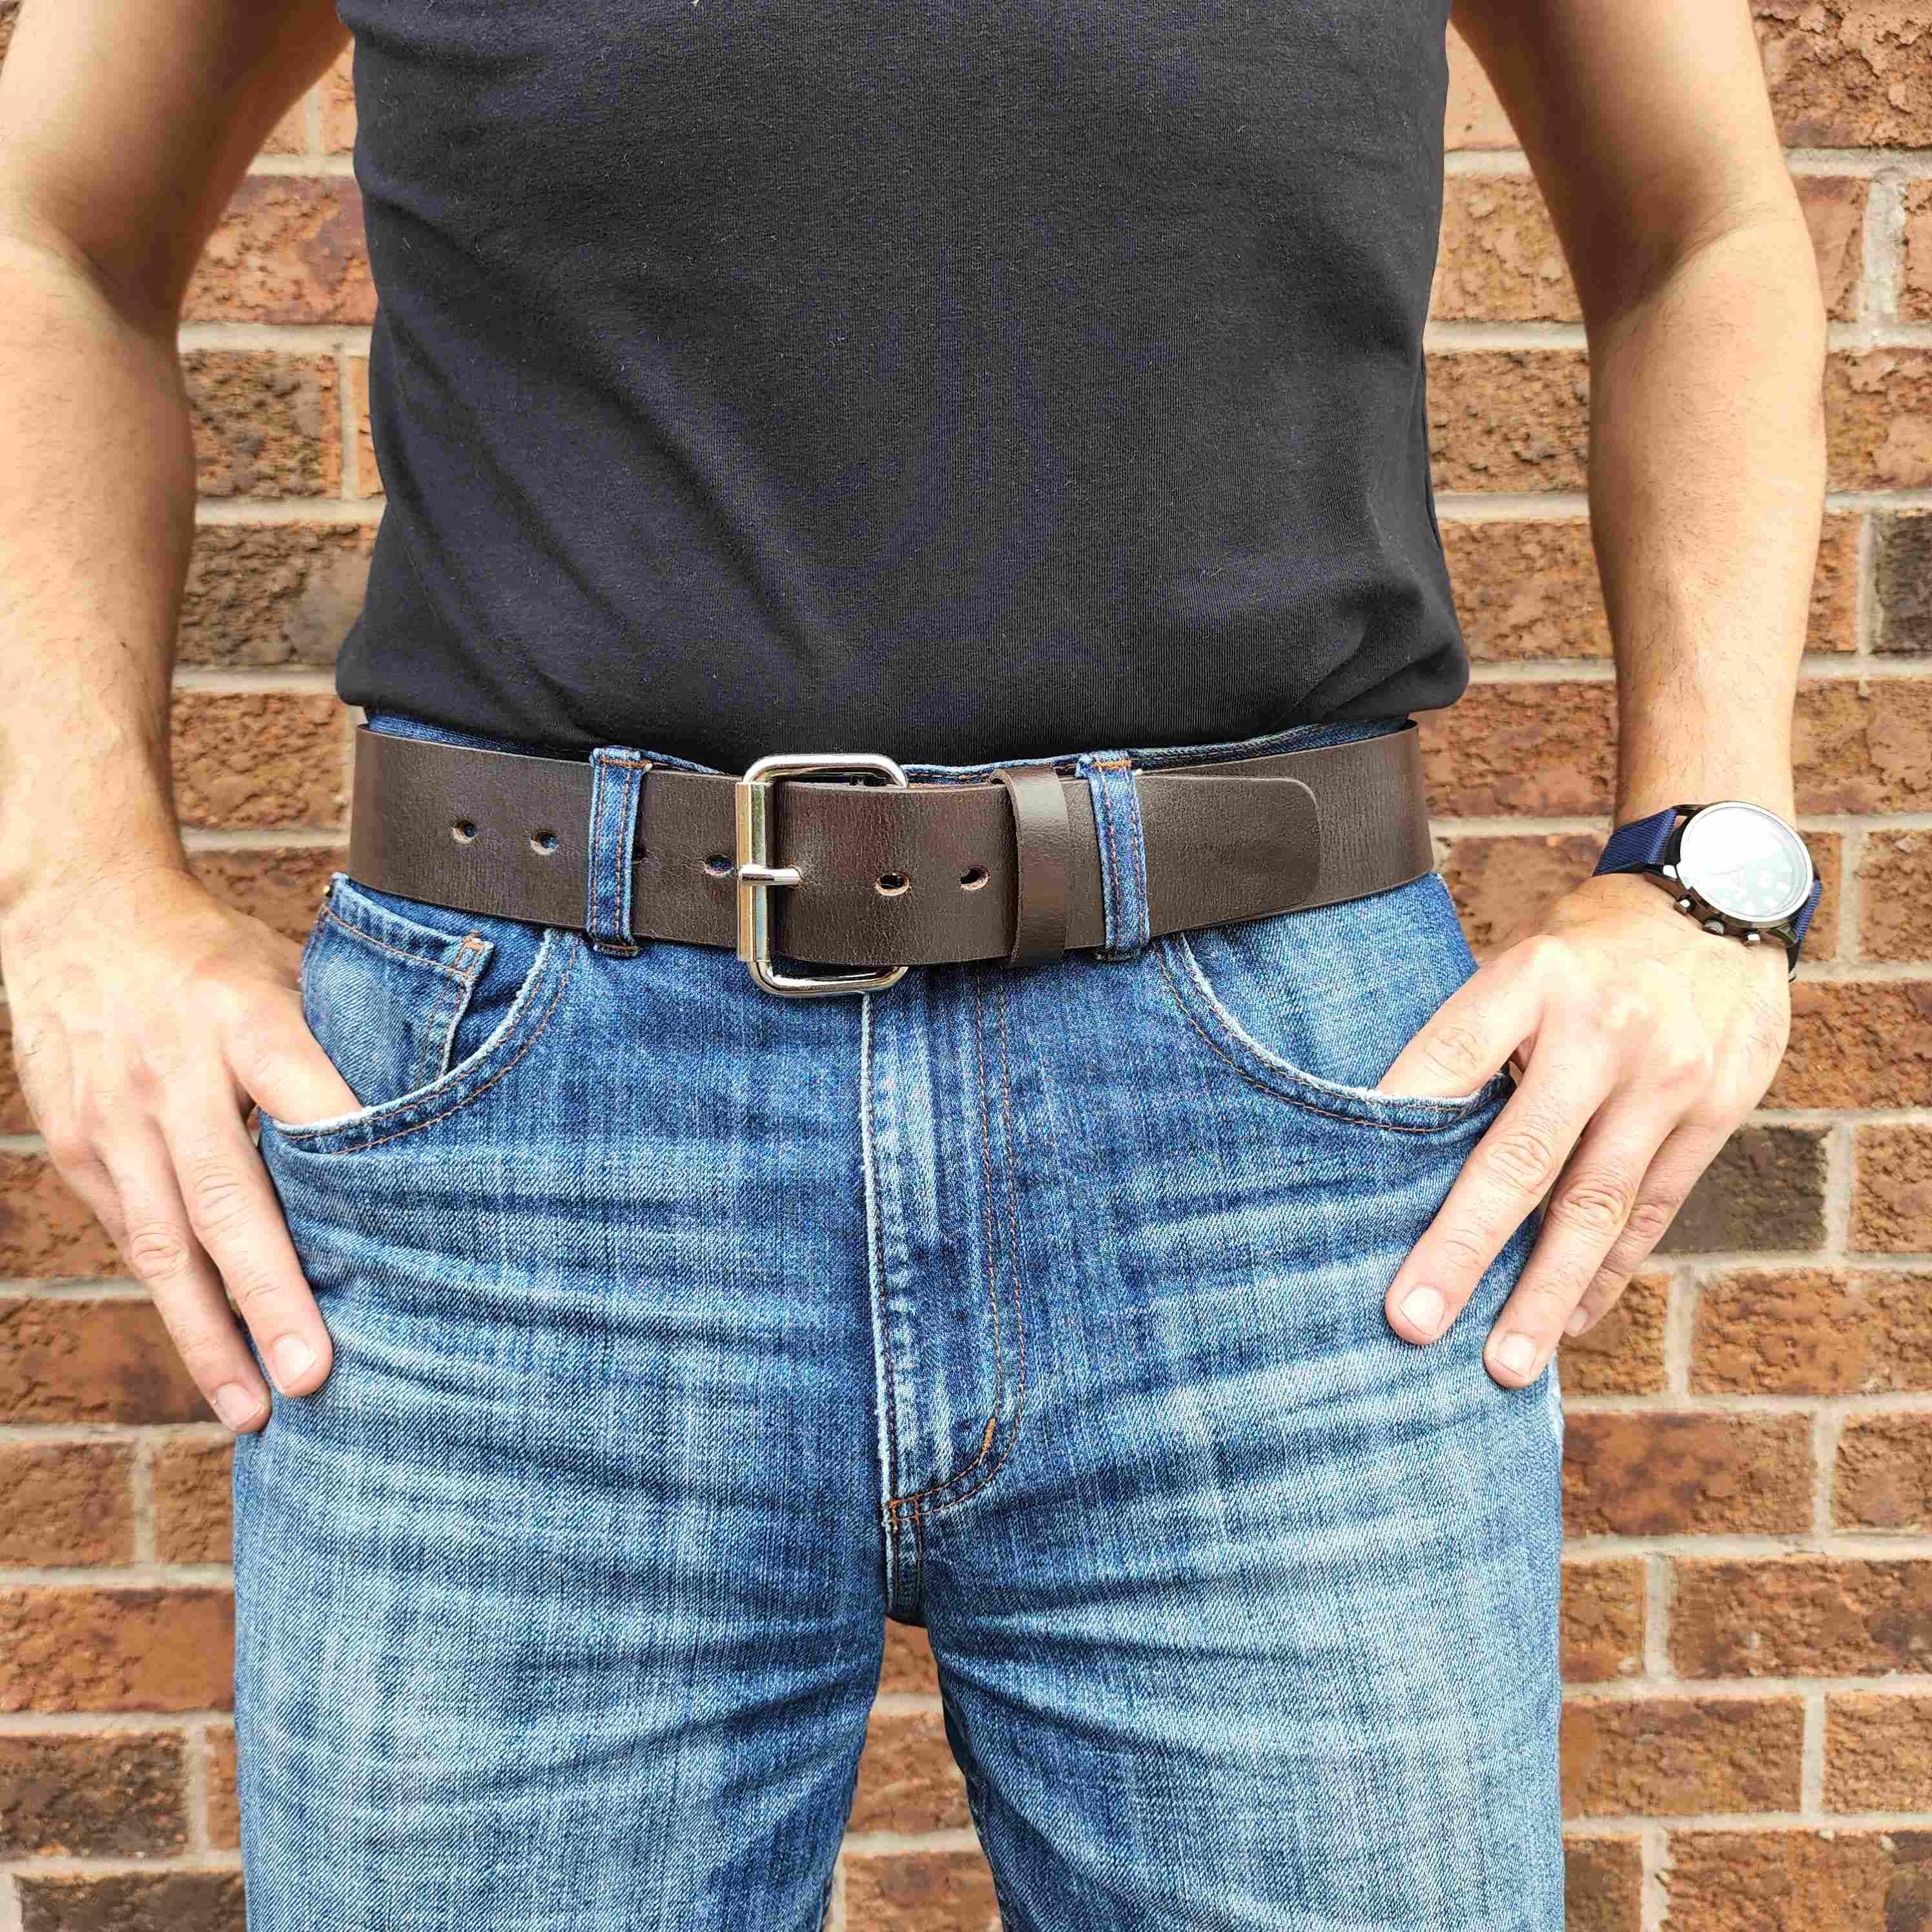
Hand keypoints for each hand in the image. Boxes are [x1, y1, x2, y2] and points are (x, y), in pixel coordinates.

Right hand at [1, 867, 359, 1430]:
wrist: (77, 911)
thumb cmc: (216, 954)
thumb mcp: (289, 969)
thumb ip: (345, 1042)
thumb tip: (440, 1116)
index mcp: (244, 1018)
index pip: (306, 1101)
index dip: (350, 1168)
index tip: (397, 1242)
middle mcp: (173, 1076)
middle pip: (226, 1197)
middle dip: (271, 1294)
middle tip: (315, 1376)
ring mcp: (114, 1119)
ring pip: (164, 1242)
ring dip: (210, 1334)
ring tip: (256, 1409)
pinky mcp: (77, 1150)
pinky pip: (133, 1239)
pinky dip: (176, 1301)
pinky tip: (214, 1357)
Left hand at [1375, 872, 1791, 1385]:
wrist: (1720, 901)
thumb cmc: (1587, 950)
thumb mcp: (1523, 962)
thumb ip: (1472, 1040)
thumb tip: (1390, 1134)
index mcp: (1533, 978)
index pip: (1447, 1055)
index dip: (1395, 1122)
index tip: (1346, 1196)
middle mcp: (1603, 1031)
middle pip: (1521, 1156)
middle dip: (1461, 1246)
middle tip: (1411, 1322)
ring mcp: (1668, 1078)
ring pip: (1595, 1205)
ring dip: (1544, 1292)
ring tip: (1504, 1365)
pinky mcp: (1717, 1114)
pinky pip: (1651, 1211)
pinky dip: (1605, 1273)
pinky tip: (1566, 1321)